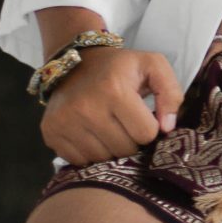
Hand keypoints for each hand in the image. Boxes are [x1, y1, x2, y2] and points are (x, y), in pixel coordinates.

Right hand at [40, 47, 184, 165]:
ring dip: (111, 148)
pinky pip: (80, 161)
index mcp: (114, 90)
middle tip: (125, 123)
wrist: (76, 61)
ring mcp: (65, 123)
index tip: (142, 116)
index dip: (149, 127)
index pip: (145, 133)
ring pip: (102, 159)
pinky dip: (90, 152)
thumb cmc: (119, 67)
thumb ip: (171, 93)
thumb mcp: (152, 66)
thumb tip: (167, 128)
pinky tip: (91, 133)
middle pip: (124, 150)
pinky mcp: (50, 133)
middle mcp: (86, 109)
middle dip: (131, 140)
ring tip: (108, 128)